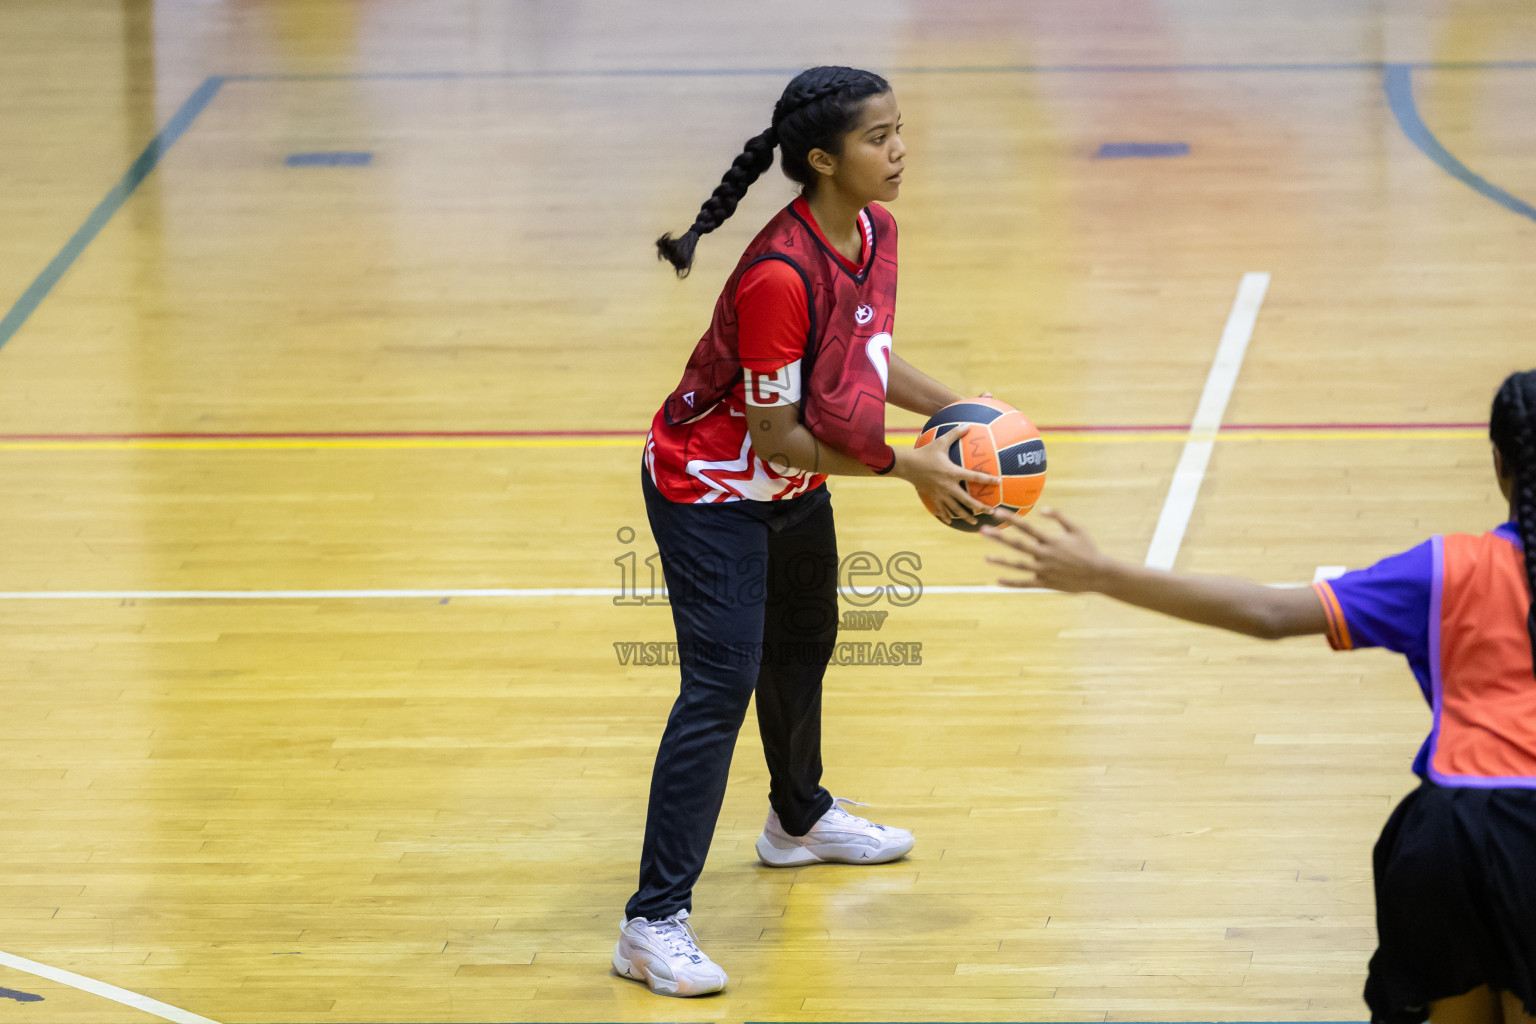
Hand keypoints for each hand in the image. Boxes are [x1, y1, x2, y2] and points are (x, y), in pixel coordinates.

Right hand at [895, 424, 1000, 525]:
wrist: (907, 465)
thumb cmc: (925, 453)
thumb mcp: (940, 442)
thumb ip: (955, 434)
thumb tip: (967, 424)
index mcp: (953, 473)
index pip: (974, 477)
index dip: (988, 479)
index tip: (999, 482)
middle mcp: (948, 486)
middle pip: (968, 501)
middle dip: (981, 507)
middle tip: (992, 512)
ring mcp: (940, 494)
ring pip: (956, 509)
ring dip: (966, 517)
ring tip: (975, 522)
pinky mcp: (932, 498)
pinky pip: (941, 510)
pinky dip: (946, 516)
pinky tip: (950, 521)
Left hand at [981, 507, 1106, 591]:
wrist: (1099, 575)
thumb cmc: (1088, 550)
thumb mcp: (1077, 529)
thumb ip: (1059, 517)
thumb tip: (1042, 509)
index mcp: (1051, 540)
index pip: (1026, 527)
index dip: (1011, 519)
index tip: (996, 512)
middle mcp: (1045, 555)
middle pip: (1017, 545)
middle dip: (999, 537)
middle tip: (983, 531)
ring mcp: (1044, 570)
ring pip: (1018, 565)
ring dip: (1001, 561)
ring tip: (986, 557)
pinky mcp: (1045, 583)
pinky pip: (1025, 584)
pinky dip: (1012, 583)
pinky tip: (998, 581)